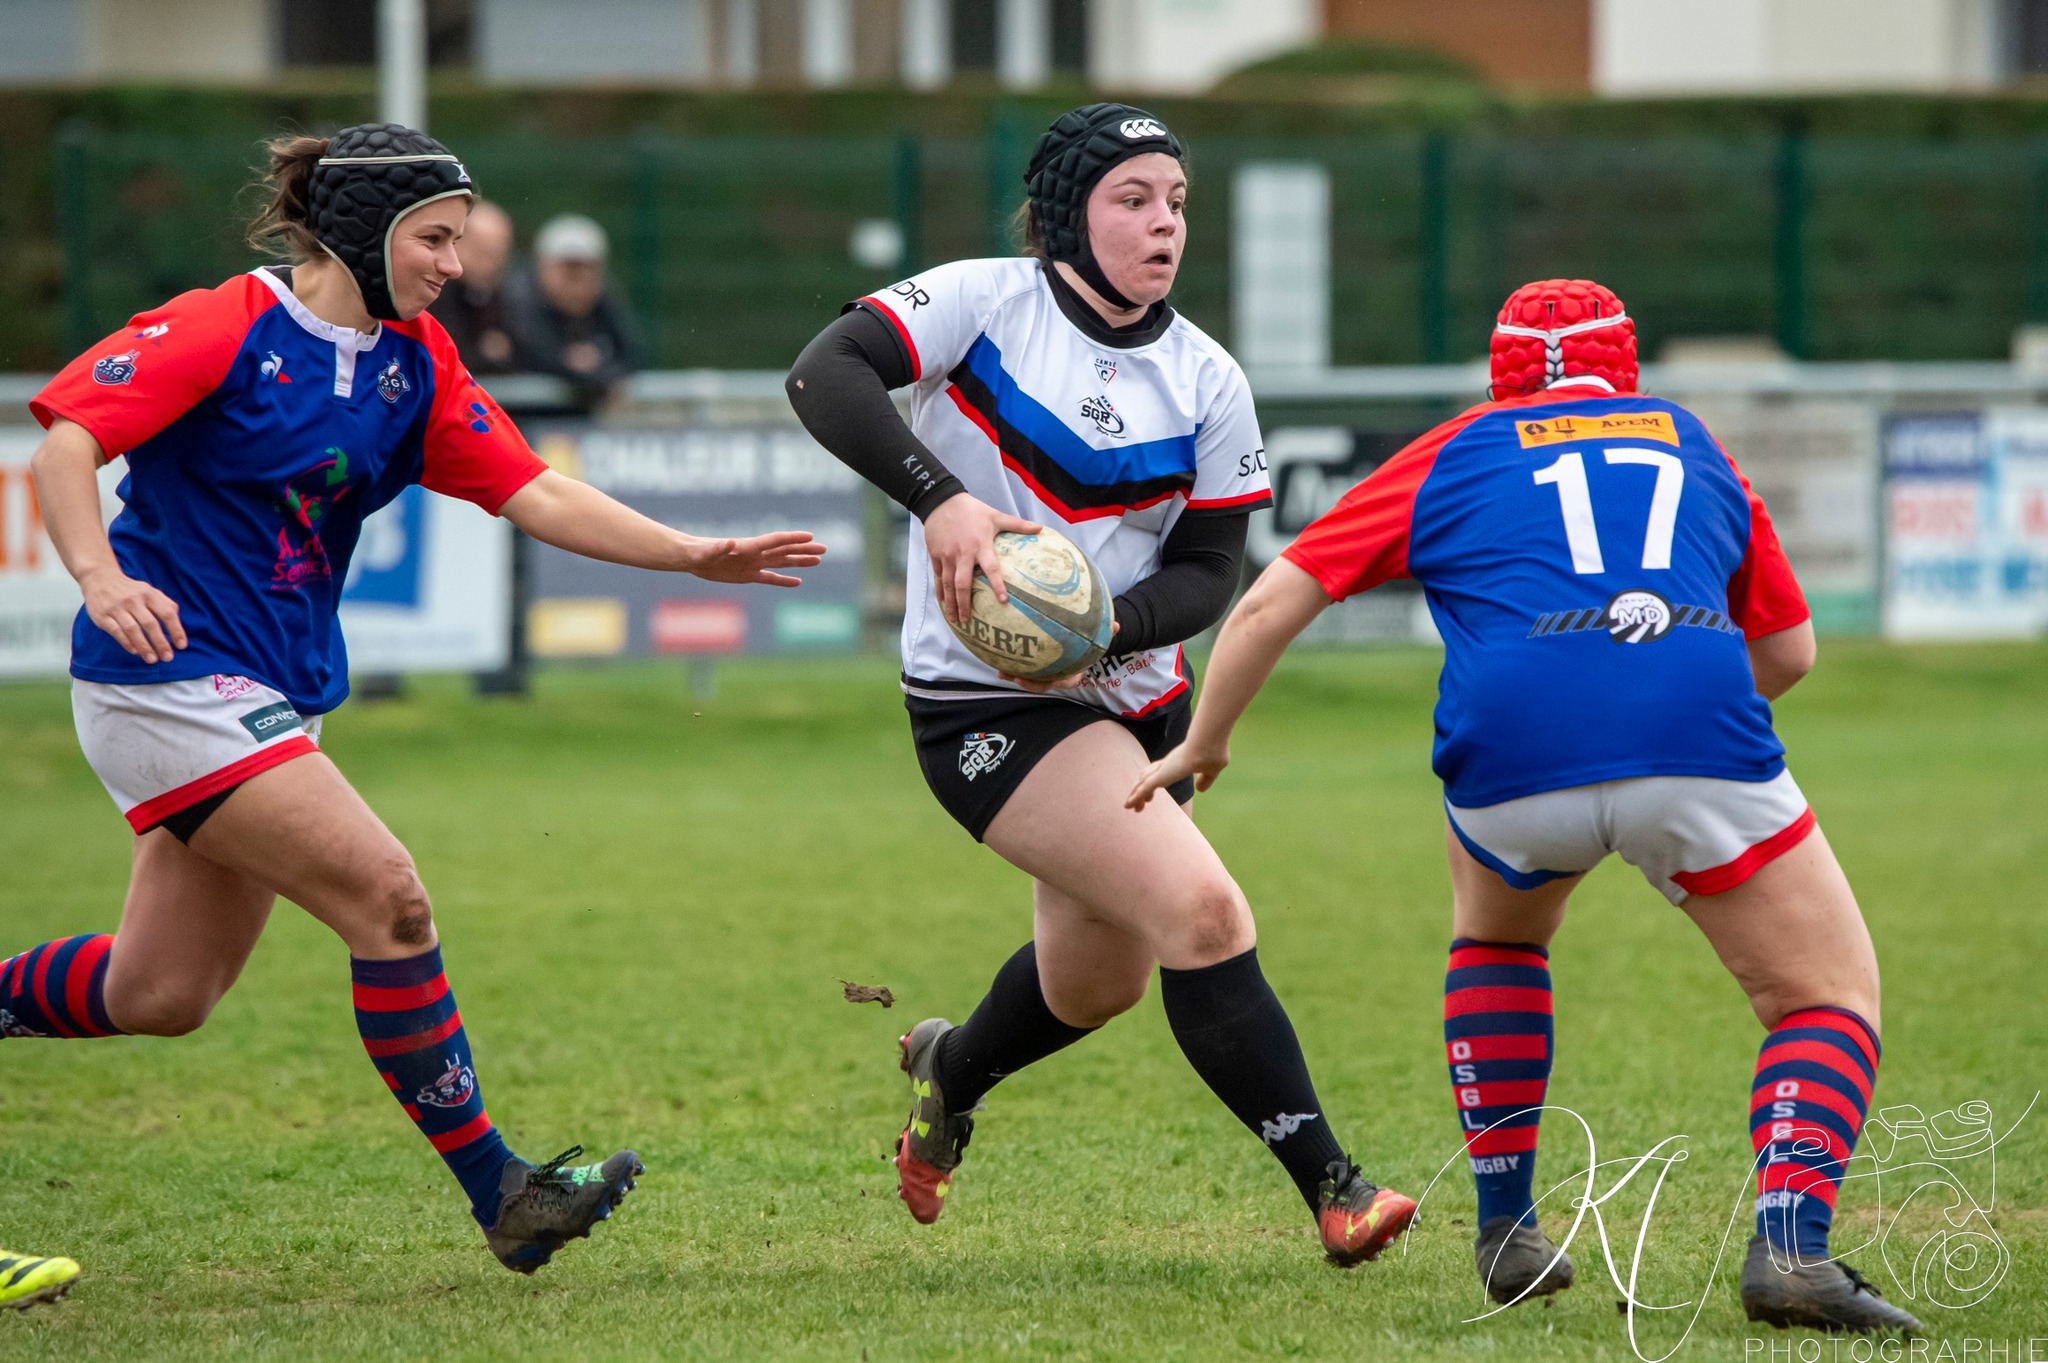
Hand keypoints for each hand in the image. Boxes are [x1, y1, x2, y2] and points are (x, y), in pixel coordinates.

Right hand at [80, 565, 185, 662]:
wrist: (100, 578)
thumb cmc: (131, 590)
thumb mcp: (150, 591)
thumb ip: (165, 604)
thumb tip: (178, 625)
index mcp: (149, 594)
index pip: (167, 613)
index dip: (176, 630)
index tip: (181, 646)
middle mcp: (133, 600)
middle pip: (150, 624)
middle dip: (161, 643)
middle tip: (168, 657)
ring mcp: (117, 608)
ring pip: (132, 629)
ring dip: (144, 646)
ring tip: (152, 659)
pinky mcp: (102, 616)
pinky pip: (116, 631)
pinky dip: (126, 642)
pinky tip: (135, 651)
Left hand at [679, 531, 826, 586]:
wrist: (690, 558)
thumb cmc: (696, 552)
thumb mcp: (706, 551)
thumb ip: (719, 547)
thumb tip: (730, 542)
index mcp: (748, 546)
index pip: (775, 541)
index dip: (793, 539)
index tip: (810, 537)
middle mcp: (754, 553)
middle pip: (784, 550)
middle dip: (804, 550)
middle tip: (824, 549)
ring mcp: (753, 564)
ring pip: (781, 562)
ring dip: (799, 562)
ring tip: (818, 561)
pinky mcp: (747, 575)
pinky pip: (770, 579)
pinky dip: (784, 580)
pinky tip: (798, 582)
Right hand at [922, 494, 1040, 626]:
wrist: (941, 501)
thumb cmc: (972, 510)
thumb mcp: (995, 516)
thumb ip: (1017, 525)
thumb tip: (1040, 528)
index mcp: (980, 546)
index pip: (991, 569)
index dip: (997, 585)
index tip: (1003, 601)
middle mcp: (963, 554)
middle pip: (963, 584)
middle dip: (964, 604)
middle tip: (968, 620)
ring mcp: (947, 556)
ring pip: (948, 584)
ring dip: (951, 603)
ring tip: (954, 619)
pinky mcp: (936, 555)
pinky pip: (938, 577)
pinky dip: (940, 591)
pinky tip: (942, 602)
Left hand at [998, 622, 1117, 691]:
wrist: (1083, 649)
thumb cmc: (1088, 644)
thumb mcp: (1097, 639)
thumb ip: (1107, 633)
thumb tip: (1117, 625)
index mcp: (1073, 674)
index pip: (1062, 683)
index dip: (1047, 682)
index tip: (1039, 678)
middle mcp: (1059, 678)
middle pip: (1041, 685)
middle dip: (1025, 682)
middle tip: (1012, 675)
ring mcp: (1046, 675)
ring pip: (1030, 680)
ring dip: (1015, 675)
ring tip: (1000, 670)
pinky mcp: (1036, 669)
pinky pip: (1024, 670)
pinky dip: (1012, 666)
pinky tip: (998, 660)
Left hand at [1125, 738, 1227, 810]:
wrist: (1207, 746)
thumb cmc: (1213, 753)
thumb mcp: (1212, 770)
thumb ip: (1206, 779)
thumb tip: (1199, 789)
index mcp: (1179, 761)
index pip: (1162, 770)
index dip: (1156, 779)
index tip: (1154, 790)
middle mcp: (1168, 763)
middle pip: (1149, 775)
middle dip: (1143, 787)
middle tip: (1143, 800)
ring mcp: (1163, 769)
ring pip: (1143, 783)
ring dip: (1137, 795)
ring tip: (1130, 807)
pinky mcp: (1160, 776)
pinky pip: (1143, 789)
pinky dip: (1135, 797)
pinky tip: (1128, 806)